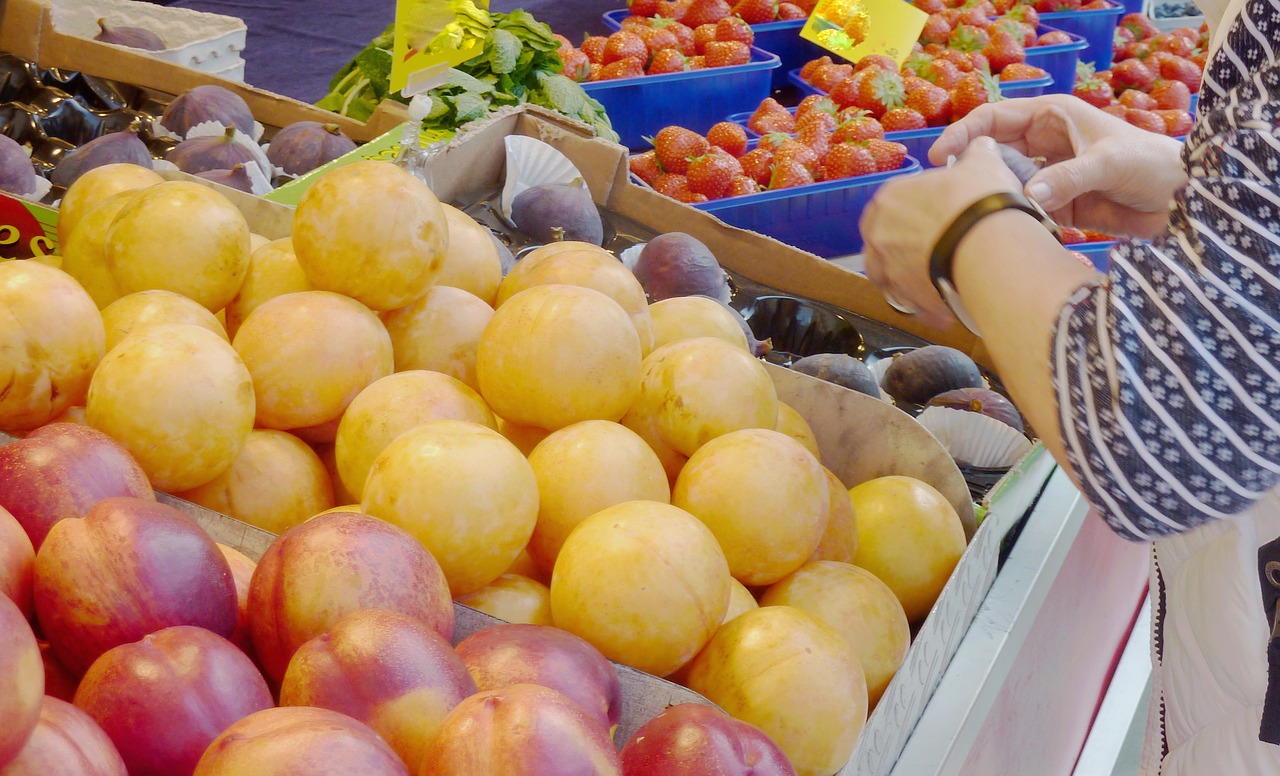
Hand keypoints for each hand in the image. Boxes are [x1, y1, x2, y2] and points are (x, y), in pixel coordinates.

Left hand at [859, 137, 1020, 326]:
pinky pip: (910, 299)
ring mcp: (887, 266)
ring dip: (907, 275)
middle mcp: (880, 233)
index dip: (913, 211)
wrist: (985, 244)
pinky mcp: (903, 295)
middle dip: (904, 245)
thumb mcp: (981, 165)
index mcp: (890, 197)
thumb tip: (981, 146)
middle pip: (885, 240)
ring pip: (890, 273)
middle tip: (931, 248)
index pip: (892, 204)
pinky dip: (923, 301)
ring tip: (933, 276)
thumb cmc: (978, 200)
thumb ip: (976, 155)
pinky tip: (942, 302)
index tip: (933, 217)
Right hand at [929, 94, 1186, 238]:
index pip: (994, 118)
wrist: (1185, 200)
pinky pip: (1022, 211)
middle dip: (970, 170)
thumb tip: (1027, 196)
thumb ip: (1068, 178)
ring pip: (1004, 183)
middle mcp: (1044, 144)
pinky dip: (1012, 220)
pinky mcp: (1056, 205)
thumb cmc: (1152, 164)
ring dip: (990, 198)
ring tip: (970, 218)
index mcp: (1052, 117)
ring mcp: (1049, 175)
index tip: (940, 156)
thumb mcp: (1109, 163)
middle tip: (948, 195)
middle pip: (992, 152)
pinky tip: (1002, 233)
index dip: (964, 133)